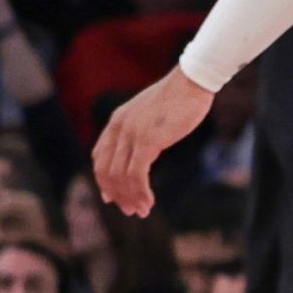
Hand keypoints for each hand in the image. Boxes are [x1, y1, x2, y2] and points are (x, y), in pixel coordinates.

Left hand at [91, 69, 215, 215]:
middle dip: (117, 195)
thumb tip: (146, 146)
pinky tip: (149, 201)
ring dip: (130, 198)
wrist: (192, 81)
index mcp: (118, 121)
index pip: (100, 157)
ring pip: (120, 176)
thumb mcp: (152, 113)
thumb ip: (143, 128)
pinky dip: (140, 192)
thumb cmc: (180, 96)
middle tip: (130, 210)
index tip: (112, 197)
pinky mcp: (146, 140)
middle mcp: (119, 128)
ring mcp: (131, 134)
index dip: (103, 180)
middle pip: (106, 171)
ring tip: (142, 210)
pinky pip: (136, 174)